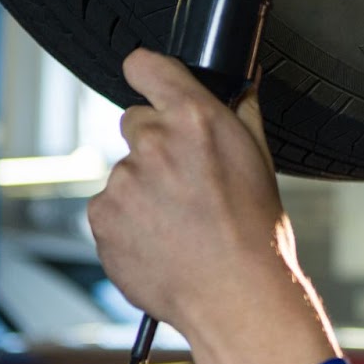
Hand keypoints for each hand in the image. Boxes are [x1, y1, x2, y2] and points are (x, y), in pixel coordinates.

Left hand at [87, 50, 336, 363]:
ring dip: (144, 190)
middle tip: (187, 182)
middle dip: (157, 145)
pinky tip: (161, 241)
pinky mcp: (102, 218)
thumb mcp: (261, 164)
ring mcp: (123, 182)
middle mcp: (153, 144)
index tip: (149, 80)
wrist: (236, 297)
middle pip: (136, 123)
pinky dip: (128, 222)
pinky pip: (110, 209)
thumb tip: (242, 85)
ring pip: (126, 172)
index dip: (148, 73)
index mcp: (196, 120)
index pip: (147, 66)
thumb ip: (243, 114)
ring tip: (179, 223)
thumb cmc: (257, 236)